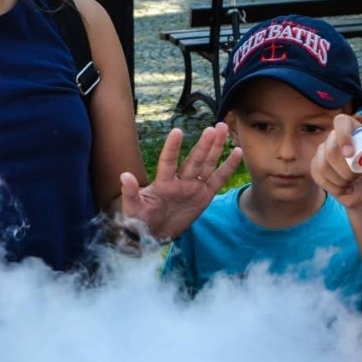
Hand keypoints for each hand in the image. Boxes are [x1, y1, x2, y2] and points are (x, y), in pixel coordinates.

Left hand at [119, 124, 242, 241]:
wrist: (152, 234)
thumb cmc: (139, 220)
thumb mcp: (133, 209)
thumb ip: (130, 193)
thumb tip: (124, 176)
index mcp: (163, 183)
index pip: (168, 162)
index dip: (172, 148)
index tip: (177, 131)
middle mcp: (179, 181)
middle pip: (194, 160)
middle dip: (203, 145)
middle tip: (213, 127)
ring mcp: (192, 187)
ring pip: (207, 165)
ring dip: (215, 148)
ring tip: (222, 129)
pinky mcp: (203, 197)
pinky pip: (218, 180)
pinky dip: (227, 167)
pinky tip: (237, 152)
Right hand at [311, 114, 361, 210]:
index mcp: (353, 129)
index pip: (341, 121)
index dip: (343, 136)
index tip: (350, 154)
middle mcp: (335, 138)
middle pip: (330, 149)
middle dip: (345, 169)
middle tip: (357, 176)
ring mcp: (323, 152)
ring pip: (322, 164)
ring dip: (340, 179)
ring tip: (351, 182)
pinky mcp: (316, 167)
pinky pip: (318, 175)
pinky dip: (333, 186)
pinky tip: (343, 188)